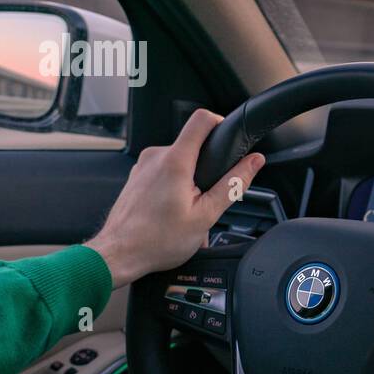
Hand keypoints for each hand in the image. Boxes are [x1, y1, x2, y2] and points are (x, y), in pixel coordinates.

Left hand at [86, 110, 265, 287]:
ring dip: (188, 182)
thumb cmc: (157, 241)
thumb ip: (232, 184)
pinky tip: (170, 213)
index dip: (220, 124)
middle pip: (192, 144)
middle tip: (204, 199)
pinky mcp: (136, 176)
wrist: (119, 254)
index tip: (228, 140)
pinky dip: (173, 188)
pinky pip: (163, 172)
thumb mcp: (206, 215)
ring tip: (185, 211)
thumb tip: (254, 162)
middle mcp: (156, 156)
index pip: (202, 119)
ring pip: (178, 161)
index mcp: (175, 161)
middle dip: (205, 168)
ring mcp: (143, 166)